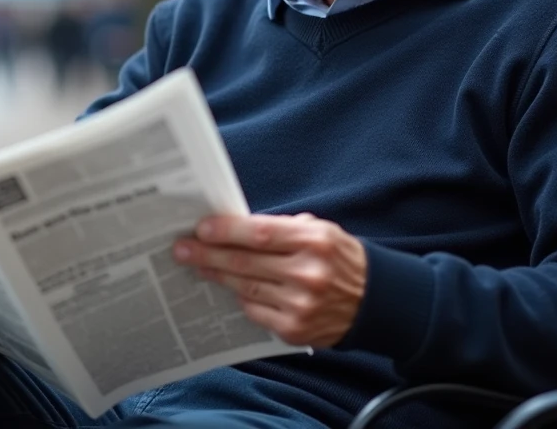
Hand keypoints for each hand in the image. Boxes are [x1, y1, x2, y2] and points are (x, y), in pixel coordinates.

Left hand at [173, 212, 365, 347]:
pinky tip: (228, 288)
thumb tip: (234, 226)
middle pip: (245, 263)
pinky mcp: (295, 330)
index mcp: (314, 241)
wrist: (375, 301)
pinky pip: (255, 311)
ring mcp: (300, 305)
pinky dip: (241, 298)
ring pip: (245, 288)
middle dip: (208, 255)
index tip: (200, 228)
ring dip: (217, 276)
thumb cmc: (339, 258)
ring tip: (196, 266)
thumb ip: (281, 229)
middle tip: (181, 249)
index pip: (260, 233)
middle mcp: (308, 274)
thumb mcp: (319, 231)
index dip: (227, 231)